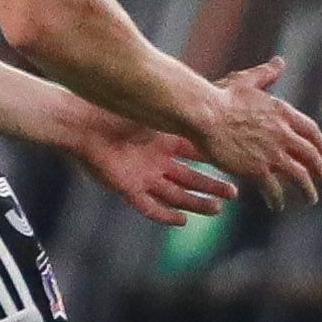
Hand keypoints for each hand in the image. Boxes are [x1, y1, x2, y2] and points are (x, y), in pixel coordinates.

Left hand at [78, 112, 236, 226]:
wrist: (83, 122)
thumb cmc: (118, 111)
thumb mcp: (157, 112)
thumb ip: (182, 112)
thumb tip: (213, 101)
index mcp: (164, 141)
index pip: (196, 155)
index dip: (216, 162)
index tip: (238, 166)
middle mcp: (156, 161)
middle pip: (189, 179)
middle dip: (211, 187)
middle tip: (234, 194)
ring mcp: (142, 176)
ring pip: (174, 195)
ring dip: (195, 203)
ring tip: (216, 209)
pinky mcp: (126, 188)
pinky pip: (148, 207)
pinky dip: (165, 214)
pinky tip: (182, 220)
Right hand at [195, 57, 321, 209]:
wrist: (205, 115)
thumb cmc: (221, 97)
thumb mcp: (248, 82)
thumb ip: (266, 75)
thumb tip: (279, 62)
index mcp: (284, 113)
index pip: (311, 131)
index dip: (320, 144)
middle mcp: (284, 134)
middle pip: (311, 156)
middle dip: (321, 170)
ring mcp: (273, 153)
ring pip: (300, 176)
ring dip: (308, 190)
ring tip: (310, 199)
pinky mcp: (258, 170)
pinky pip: (275, 189)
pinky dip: (279, 199)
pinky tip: (277, 205)